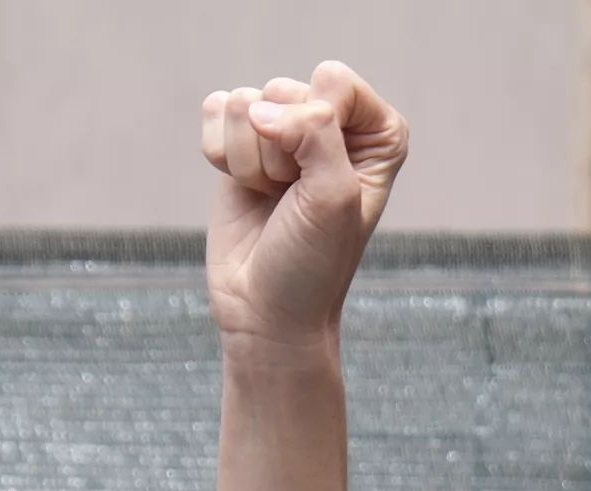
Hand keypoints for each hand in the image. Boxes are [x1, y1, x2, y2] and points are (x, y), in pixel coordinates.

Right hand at [199, 63, 408, 347]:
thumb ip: (313, 132)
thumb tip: (257, 108)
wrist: (266, 311)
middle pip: (283, 90)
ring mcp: (283, 130)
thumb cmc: (313, 262)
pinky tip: (245, 190)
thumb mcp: (333, 196)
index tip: (319, 182)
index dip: (315, 128)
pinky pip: (214, 111)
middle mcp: (333, 122)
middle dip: (278, 153)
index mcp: (376, 132)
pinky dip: (220, 155)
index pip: (332, 80)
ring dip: (249, 162)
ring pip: (244, 103)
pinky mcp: (239, 141)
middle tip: (291, 200)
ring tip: (271, 200)